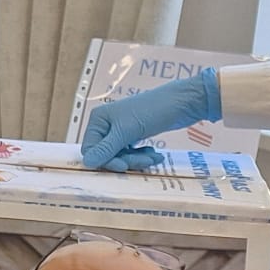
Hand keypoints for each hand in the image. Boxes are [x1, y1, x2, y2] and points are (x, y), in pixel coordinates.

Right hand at [80, 70, 223, 171]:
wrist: (183, 102)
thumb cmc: (153, 111)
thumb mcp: (128, 132)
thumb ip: (107, 149)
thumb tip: (86, 163)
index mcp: (98, 120)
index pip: (91, 149)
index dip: (106, 160)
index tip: (123, 167)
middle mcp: (106, 124)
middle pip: (107, 154)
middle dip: (126, 160)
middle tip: (145, 162)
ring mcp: (120, 129)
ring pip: (120, 155)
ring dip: (136, 160)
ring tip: (154, 158)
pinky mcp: (134, 134)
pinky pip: (131, 152)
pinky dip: (142, 156)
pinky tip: (155, 155)